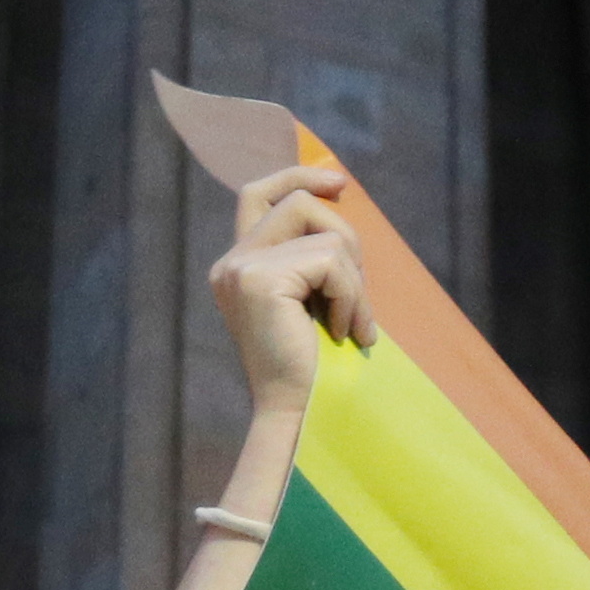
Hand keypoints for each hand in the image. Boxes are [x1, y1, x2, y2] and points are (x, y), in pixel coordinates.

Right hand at [207, 166, 375, 421]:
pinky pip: (331, 261)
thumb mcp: (313, 297)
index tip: (340, 183)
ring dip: (355, 279)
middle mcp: (231, 263)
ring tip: (355, 323)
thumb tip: (337, 195)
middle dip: (346, 237)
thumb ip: (313, 253)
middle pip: (298, 201)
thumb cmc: (315, 365)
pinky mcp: (259, 280)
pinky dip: (352, 297)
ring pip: (324, 232)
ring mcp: (240, 269)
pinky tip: (346, 332)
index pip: (258, 192)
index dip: (297, 174)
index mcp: (239, 265)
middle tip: (359, 293)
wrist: (299, 414)